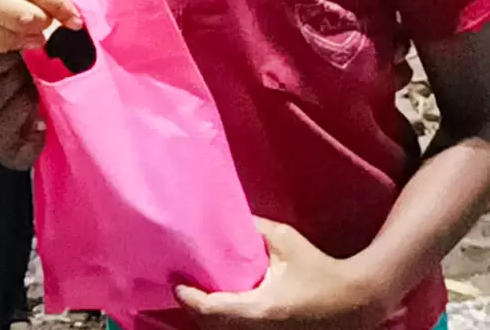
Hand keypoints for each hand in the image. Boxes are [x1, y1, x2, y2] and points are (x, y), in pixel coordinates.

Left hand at [176, 221, 387, 329]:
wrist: (356, 302)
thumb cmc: (319, 269)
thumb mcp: (284, 240)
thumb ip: (253, 228)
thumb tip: (228, 214)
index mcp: (260, 309)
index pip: (213, 310)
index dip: (190, 297)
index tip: (177, 282)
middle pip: (214, 327)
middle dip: (196, 309)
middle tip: (183, 285)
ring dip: (210, 318)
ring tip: (198, 293)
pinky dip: (227, 322)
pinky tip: (222, 305)